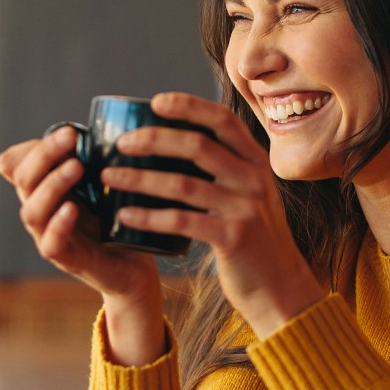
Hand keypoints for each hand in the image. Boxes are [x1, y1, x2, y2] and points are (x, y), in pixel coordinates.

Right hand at [0, 130, 164, 363]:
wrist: (134, 266)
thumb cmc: (118, 218)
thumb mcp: (105, 182)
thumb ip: (97, 156)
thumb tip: (107, 121)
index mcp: (45, 188)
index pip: (19, 164)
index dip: (33, 148)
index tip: (68, 131)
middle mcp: (41, 210)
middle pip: (24, 180)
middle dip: (45, 155)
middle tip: (70, 137)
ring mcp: (49, 235)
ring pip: (32, 210)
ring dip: (52, 185)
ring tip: (76, 167)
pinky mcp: (65, 258)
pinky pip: (51, 242)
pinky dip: (58, 225)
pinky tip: (71, 208)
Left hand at [103, 93, 323, 337]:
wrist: (281, 286)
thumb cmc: (254, 239)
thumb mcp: (251, 195)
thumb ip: (227, 170)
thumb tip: (175, 144)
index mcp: (256, 163)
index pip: (223, 120)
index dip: (189, 106)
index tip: (156, 102)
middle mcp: (253, 180)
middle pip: (198, 146)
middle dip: (155, 139)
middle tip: (121, 143)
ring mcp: (244, 209)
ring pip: (183, 184)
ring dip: (140, 179)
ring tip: (109, 177)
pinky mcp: (232, 238)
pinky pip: (181, 221)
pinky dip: (148, 217)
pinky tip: (124, 216)